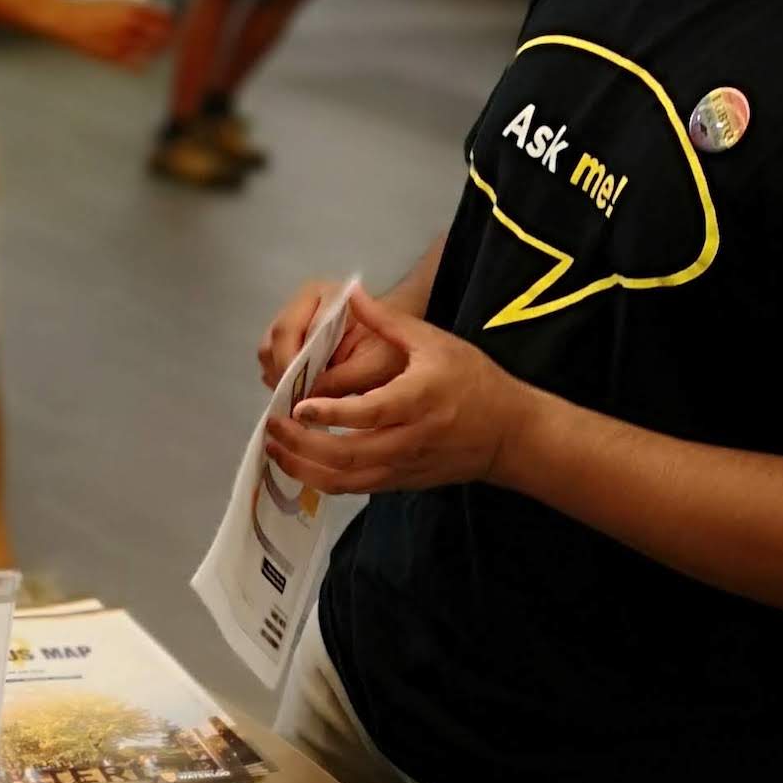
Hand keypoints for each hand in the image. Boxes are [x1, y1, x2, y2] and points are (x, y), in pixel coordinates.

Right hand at [54, 0, 175, 67]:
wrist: (70, 20)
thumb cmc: (92, 10)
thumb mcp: (118, 3)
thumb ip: (137, 10)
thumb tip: (155, 17)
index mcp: (133, 10)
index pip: (162, 17)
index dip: (170, 22)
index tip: (171, 25)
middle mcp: (131, 25)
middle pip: (161, 35)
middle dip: (167, 38)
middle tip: (167, 39)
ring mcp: (123, 42)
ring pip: (150, 51)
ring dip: (156, 51)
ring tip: (154, 50)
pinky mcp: (114, 55)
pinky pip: (135, 64)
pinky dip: (142, 64)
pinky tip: (142, 62)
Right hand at [257, 275, 397, 393]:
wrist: (404, 342)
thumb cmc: (393, 350)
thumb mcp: (373, 368)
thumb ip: (340, 381)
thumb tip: (304, 403)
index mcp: (328, 296)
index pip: (291, 329)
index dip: (289, 364)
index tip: (298, 396)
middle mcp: (305, 301)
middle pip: (274, 339)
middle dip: (283, 373)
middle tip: (297, 403)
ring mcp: (295, 317)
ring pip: (268, 350)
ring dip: (280, 377)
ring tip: (301, 400)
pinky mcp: (291, 336)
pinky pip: (272, 360)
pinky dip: (282, 379)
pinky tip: (302, 393)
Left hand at [265, 285, 530, 495]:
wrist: (508, 433)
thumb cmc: (473, 380)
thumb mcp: (435, 342)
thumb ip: (387, 321)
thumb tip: (351, 293)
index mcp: (419, 400)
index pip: (370, 412)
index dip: (332, 412)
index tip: (300, 405)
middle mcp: (410, 438)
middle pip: (348, 453)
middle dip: (304, 444)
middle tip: (274, 426)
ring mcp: (403, 465)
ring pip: (346, 479)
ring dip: (304, 468)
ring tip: (275, 448)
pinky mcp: (399, 481)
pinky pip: (354, 488)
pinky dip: (321, 480)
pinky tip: (298, 464)